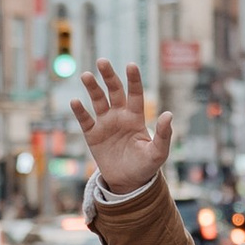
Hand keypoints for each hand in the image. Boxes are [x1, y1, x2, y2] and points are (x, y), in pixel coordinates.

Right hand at [70, 61, 173, 197]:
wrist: (128, 183)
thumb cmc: (146, 167)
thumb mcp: (158, 152)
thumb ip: (163, 134)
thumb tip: (168, 114)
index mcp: (136, 117)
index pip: (135, 94)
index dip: (133, 80)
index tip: (131, 65)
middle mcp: (120, 116)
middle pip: (113, 91)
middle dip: (108, 76)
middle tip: (102, 61)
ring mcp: (105, 124)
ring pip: (98, 101)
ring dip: (92, 88)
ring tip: (86, 75)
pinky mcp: (92, 135)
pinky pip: (85, 120)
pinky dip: (80, 111)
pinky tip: (75, 101)